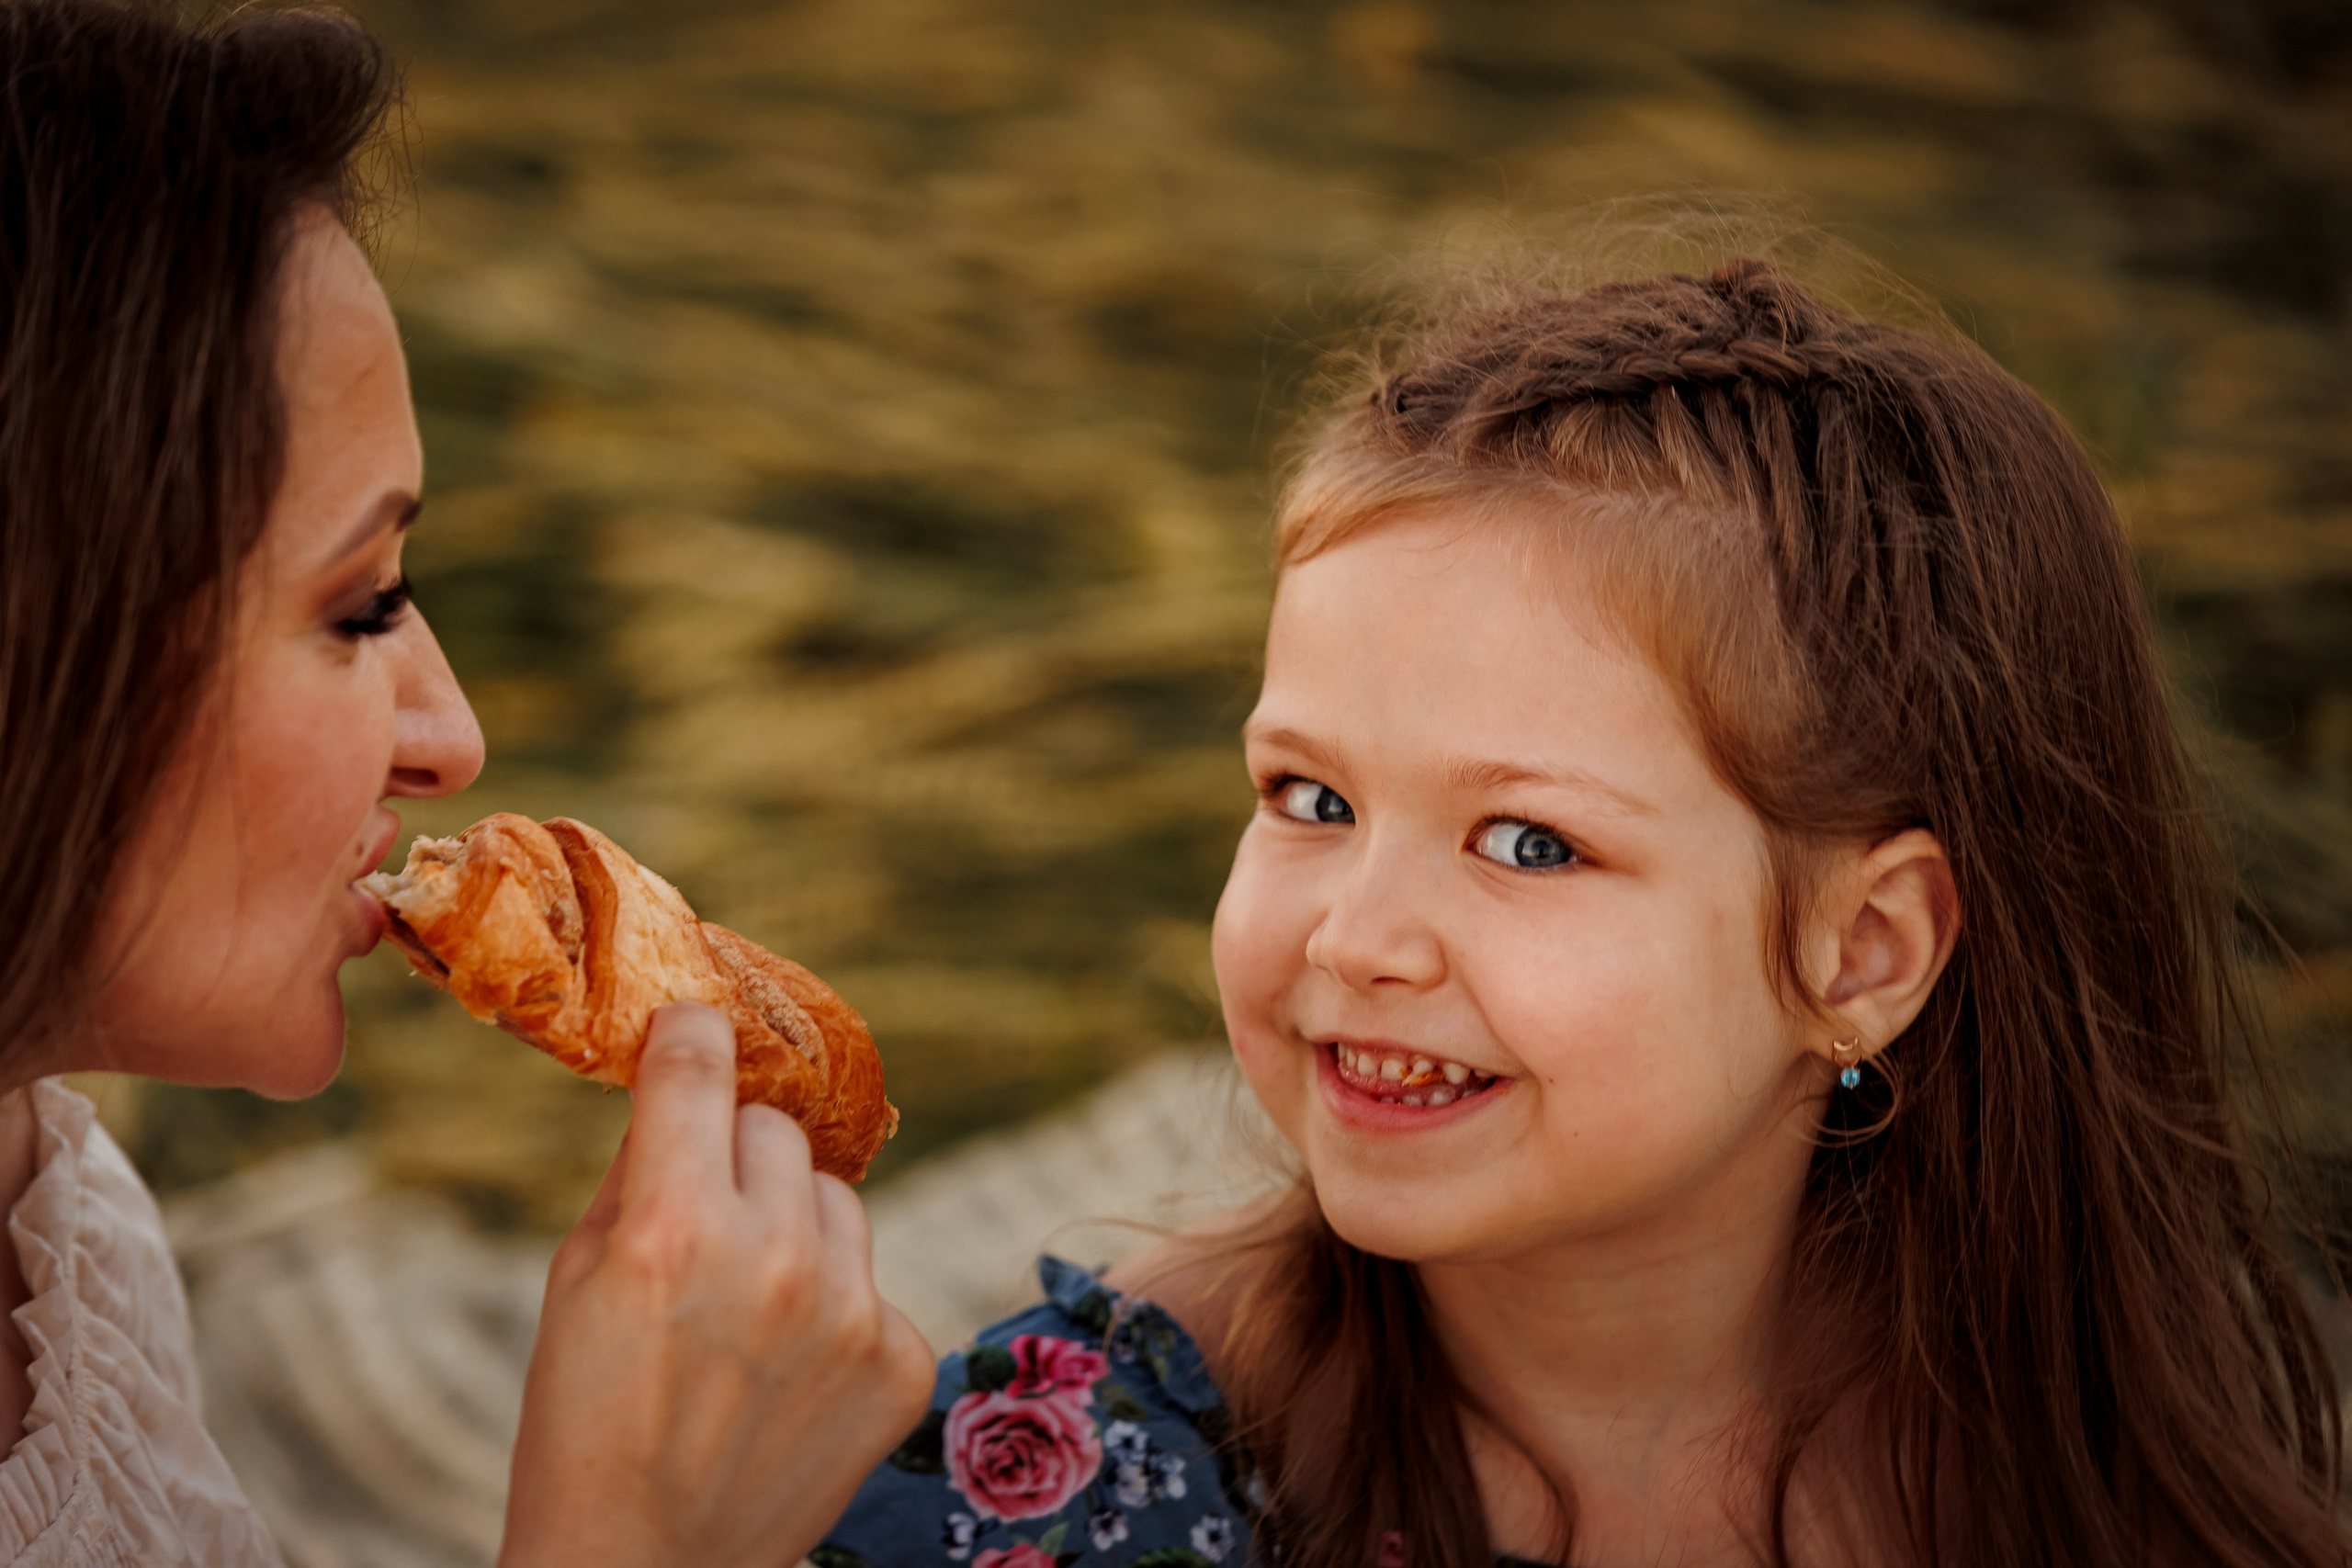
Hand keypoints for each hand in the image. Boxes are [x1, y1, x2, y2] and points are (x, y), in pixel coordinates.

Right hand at [498, 1003, 935, 1567]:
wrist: (644, 1567)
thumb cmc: (586, 1420)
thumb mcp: (578, 1279)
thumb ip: (637, 1172)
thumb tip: (683, 1079)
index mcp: (670, 1226)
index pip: (701, 1062)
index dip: (691, 1037)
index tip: (692, 1032)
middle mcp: (772, 1256)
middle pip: (775, 1130)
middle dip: (734, 1158)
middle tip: (701, 1223)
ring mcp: (850, 1311)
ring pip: (833, 1198)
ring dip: (792, 1228)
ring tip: (745, 1312)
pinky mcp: (902, 1361)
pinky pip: (872, 1283)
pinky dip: (836, 1310)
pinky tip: (788, 1372)